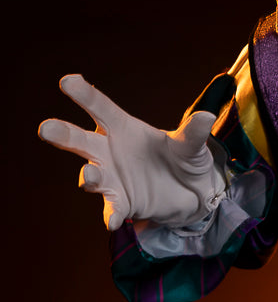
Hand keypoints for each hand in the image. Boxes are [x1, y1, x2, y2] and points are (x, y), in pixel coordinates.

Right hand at [39, 74, 223, 230]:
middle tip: (46, 128)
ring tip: (88, 177)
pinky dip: (111, 214)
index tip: (67, 81)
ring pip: (91, 175)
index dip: (83, 94)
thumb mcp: (192, 146)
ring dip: (88, 176)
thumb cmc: (185, 159)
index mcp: (123, 127)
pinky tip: (113, 221)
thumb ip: (193, 133)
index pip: (99, 107)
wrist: (193, 193)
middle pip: (80, 140)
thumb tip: (207, 117)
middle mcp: (109, 150)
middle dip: (62, 134)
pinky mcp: (121, 202)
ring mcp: (112, 177)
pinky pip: (111, 208)